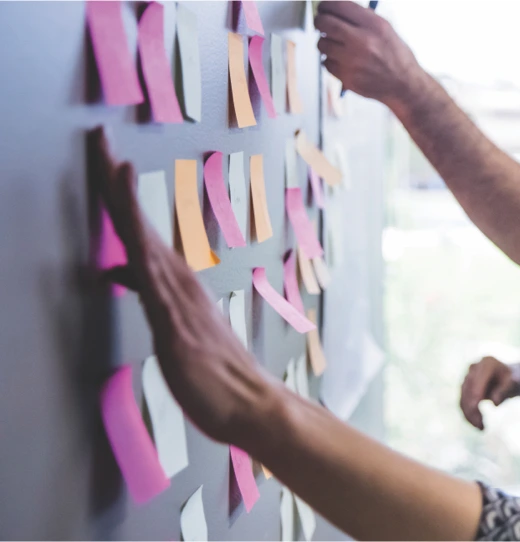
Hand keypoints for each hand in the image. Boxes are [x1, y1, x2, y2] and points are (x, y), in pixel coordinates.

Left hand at [89, 127, 279, 447]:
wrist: (253, 404)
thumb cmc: (214, 375)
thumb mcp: (169, 328)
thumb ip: (144, 292)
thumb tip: (113, 267)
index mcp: (176, 281)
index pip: (139, 228)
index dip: (119, 192)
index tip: (107, 155)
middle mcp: (177, 279)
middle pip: (137, 221)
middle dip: (114, 179)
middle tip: (98, 136)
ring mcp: (177, 298)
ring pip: (143, 238)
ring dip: (123, 199)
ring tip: (109, 160)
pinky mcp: (174, 321)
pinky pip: (150, 276)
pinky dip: (139, 245)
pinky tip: (129, 234)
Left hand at [314, 1, 429, 107]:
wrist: (404, 85)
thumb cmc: (395, 56)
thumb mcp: (385, 29)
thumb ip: (361, 18)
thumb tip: (334, 9)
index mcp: (374, 25)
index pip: (338, 6)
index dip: (326, 6)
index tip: (324, 9)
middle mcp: (363, 41)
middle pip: (324, 23)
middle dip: (320, 21)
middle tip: (322, 24)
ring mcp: (354, 60)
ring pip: (322, 44)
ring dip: (326, 43)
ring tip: (338, 46)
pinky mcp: (347, 77)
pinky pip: (326, 62)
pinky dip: (331, 61)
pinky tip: (344, 61)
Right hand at [458, 356, 519, 429]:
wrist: (512, 379)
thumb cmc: (516, 380)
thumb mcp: (516, 384)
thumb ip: (506, 390)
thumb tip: (494, 403)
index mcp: (487, 363)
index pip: (478, 380)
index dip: (475, 393)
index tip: (475, 408)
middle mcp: (474, 368)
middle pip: (468, 390)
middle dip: (472, 409)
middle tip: (481, 427)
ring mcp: (468, 377)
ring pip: (463, 398)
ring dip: (469, 415)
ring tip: (481, 428)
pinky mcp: (465, 388)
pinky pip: (463, 403)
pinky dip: (469, 415)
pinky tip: (478, 425)